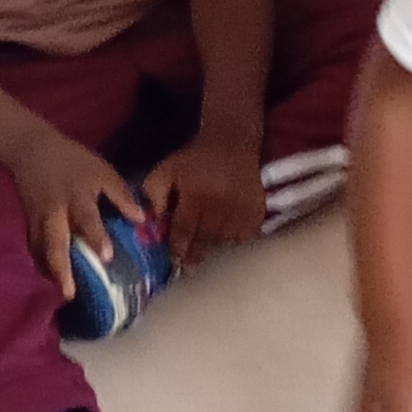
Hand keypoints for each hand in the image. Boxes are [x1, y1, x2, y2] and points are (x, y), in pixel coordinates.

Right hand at [11, 129, 150, 292]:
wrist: (31, 151)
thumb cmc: (73, 162)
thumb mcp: (102, 171)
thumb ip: (122, 196)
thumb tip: (143, 219)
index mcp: (76, 196)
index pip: (87, 219)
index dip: (96, 237)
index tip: (106, 257)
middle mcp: (55, 212)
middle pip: (55, 243)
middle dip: (62, 269)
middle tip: (70, 294)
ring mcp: (38, 220)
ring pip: (41, 250)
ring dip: (51, 272)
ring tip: (64, 294)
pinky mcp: (29, 224)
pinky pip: (35, 248)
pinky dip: (43, 264)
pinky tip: (53, 280)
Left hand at [145, 132, 266, 261]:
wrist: (232, 143)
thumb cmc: (194, 159)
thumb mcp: (166, 170)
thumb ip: (155, 194)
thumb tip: (154, 222)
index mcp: (196, 195)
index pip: (185, 229)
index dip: (178, 247)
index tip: (174, 260)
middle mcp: (220, 205)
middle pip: (206, 239)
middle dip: (195, 255)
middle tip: (188, 267)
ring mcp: (241, 210)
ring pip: (226, 241)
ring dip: (215, 250)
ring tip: (206, 255)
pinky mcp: (256, 211)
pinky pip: (245, 236)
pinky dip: (235, 242)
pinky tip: (226, 243)